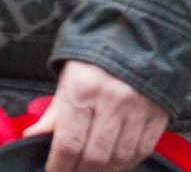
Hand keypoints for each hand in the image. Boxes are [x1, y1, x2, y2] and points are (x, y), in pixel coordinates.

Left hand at [24, 61, 169, 171]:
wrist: (135, 33)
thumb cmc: (95, 57)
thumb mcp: (67, 78)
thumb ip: (53, 114)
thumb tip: (32, 138)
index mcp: (83, 88)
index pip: (69, 144)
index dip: (59, 167)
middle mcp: (112, 99)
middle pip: (95, 157)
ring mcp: (138, 108)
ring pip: (120, 158)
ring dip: (104, 171)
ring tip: (91, 169)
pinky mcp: (158, 114)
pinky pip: (142, 151)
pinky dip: (127, 163)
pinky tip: (115, 161)